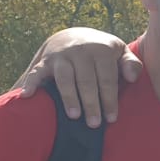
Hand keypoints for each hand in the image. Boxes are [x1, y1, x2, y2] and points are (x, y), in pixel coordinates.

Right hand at [15, 28, 138, 126]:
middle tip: (94, 124)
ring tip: (74, 116)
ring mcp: (61, 55)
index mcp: (101, 49)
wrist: (74, 36)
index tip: (111, 118)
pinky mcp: (45, 61)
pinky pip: (36, 72)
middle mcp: (80, 50)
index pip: (107, 78)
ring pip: (65, 78)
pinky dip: (31, 83)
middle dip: (91, 103)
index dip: (109, 99)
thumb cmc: (103, 52)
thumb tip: (132, 78)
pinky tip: (27, 96)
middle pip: (86, 80)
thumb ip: (131, 63)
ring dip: (69, 97)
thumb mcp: (120, 52)